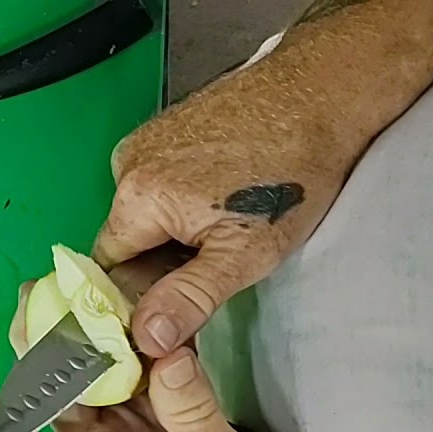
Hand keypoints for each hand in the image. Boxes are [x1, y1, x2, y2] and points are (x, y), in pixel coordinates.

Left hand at [8, 253, 313, 431]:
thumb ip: (191, 412)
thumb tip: (166, 355)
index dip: (27, 406)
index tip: (29, 351)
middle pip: (64, 404)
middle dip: (52, 357)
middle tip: (45, 301)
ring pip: (99, 386)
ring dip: (92, 347)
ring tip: (81, 297)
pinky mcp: (163, 422)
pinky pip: (138, 381)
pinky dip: (136, 352)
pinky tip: (133, 315)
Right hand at [93, 57, 353, 357]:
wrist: (323, 94)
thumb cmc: (293, 172)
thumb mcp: (245, 252)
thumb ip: (189, 297)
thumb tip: (147, 337)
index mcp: (136, 198)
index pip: (109, 269)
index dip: (139, 293)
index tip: (175, 303)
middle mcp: (126, 164)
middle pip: (125, 239)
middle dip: (163, 258)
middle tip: (217, 257)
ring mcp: (144, 141)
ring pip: (142, 211)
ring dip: (174, 228)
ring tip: (227, 218)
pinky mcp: (164, 127)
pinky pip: (156, 181)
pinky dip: (182, 196)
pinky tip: (223, 192)